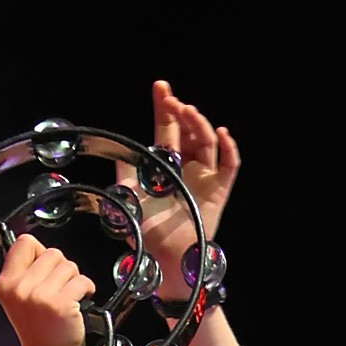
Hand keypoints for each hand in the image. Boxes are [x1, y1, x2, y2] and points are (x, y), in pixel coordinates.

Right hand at [0, 232, 95, 345]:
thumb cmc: (40, 332)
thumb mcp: (19, 299)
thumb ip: (25, 272)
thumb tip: (41, 248)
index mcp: (5, 283)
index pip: (24, 242)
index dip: (40, 252)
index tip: (45, 270)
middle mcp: (20, 288)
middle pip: (51, 252)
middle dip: (61, 269)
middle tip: (59, 291)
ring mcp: (40, 296)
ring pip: (69, 265)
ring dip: (74, 280)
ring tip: (68, 299)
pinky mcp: (61, 304)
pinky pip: (82, 280)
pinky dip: (87, 289)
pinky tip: (79, 304)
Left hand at [130, 82, 239, 297]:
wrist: (162, 259)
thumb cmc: (144, 231)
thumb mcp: (127, 193)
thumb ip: (124, 169)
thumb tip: (115, 147)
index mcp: (165, 164)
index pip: (167, 128)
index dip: (165, 107)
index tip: (161, 87)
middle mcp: (186, 167)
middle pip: (188, 131)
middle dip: (181, 112)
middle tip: (172, 102)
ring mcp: (205, 178)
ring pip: (208, 142)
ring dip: (200, 124)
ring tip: (189, 113)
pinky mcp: (219, 192)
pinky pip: (230, 166)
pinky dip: (229, 148)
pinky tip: (222, 132)